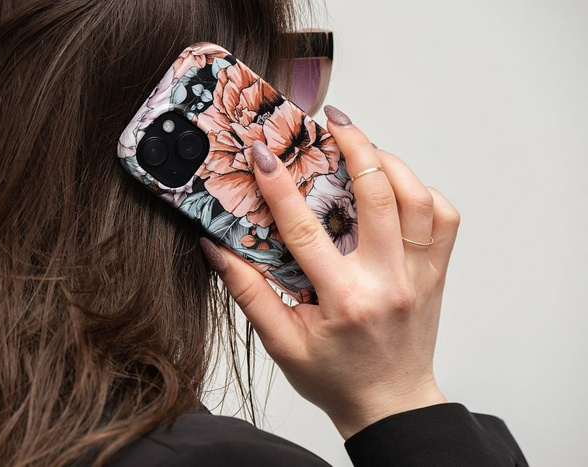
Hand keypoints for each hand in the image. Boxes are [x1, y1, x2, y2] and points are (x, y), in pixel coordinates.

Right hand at [199, 105, 460, 438]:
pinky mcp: (436, 273)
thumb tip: (217, 249)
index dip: (279, 186)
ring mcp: (419, 274)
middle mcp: (388, 280)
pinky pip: (443, 219)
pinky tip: (398, 188)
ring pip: (418, 198)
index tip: (263, 152)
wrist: (390, 403)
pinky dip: (423, 192)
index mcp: (344, 299)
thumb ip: (249, 294)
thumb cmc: (335, 377)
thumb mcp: (282, 343)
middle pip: (377, 195)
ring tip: (364, 146)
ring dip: (390, 163)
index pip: (306, 230)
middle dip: (353, 145)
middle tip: (332, 121)